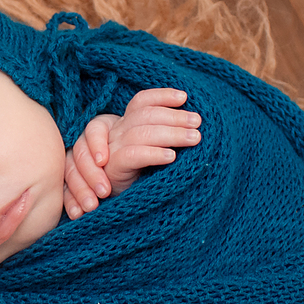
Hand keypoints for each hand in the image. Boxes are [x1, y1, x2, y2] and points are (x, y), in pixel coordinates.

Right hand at [63, 88, 200, 218]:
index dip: (161, 96)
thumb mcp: (146, 155)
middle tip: (197, 122)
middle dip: (174, 117)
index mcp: (122, 125)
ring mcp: (111, 149)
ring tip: (194, 138)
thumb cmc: (130, 180)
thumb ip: (160, 140)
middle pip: (144, 115)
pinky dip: (154, 154)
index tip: (184, 97)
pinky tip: (172, 157)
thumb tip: (192, 130)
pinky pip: (133, 155)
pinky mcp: (111, 167)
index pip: (140, 102)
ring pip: (141, 133)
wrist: (105, 207)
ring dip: (172, 134)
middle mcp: (115, 133)